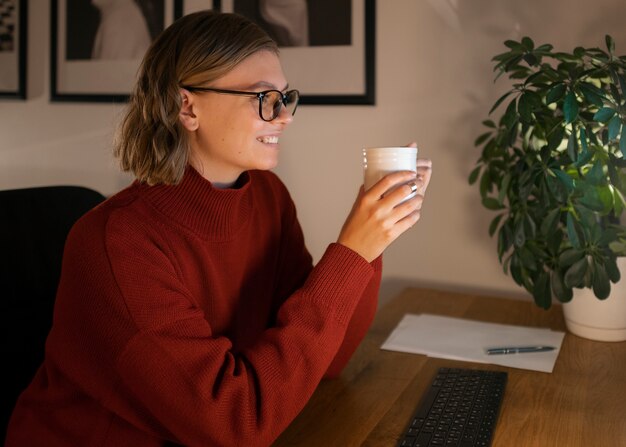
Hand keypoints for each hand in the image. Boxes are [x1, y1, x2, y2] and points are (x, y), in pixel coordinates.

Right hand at [337, 144, 431, 261]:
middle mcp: (376, 209)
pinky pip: (409, 221)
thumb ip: (365, 194)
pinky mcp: (391, 234)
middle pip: (402, 191)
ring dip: (418, 199)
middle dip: (414, 185)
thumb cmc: (353, 229)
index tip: (410, 173)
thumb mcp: (356, 208)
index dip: (402, 174)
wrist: (352, 251)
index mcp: (366, 200)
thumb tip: (372, 181)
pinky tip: (415, 213)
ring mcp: (385, 222)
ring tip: (419, 197)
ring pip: (409, 206)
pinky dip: (415, 215)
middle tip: (418, 183)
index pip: (387, 181)